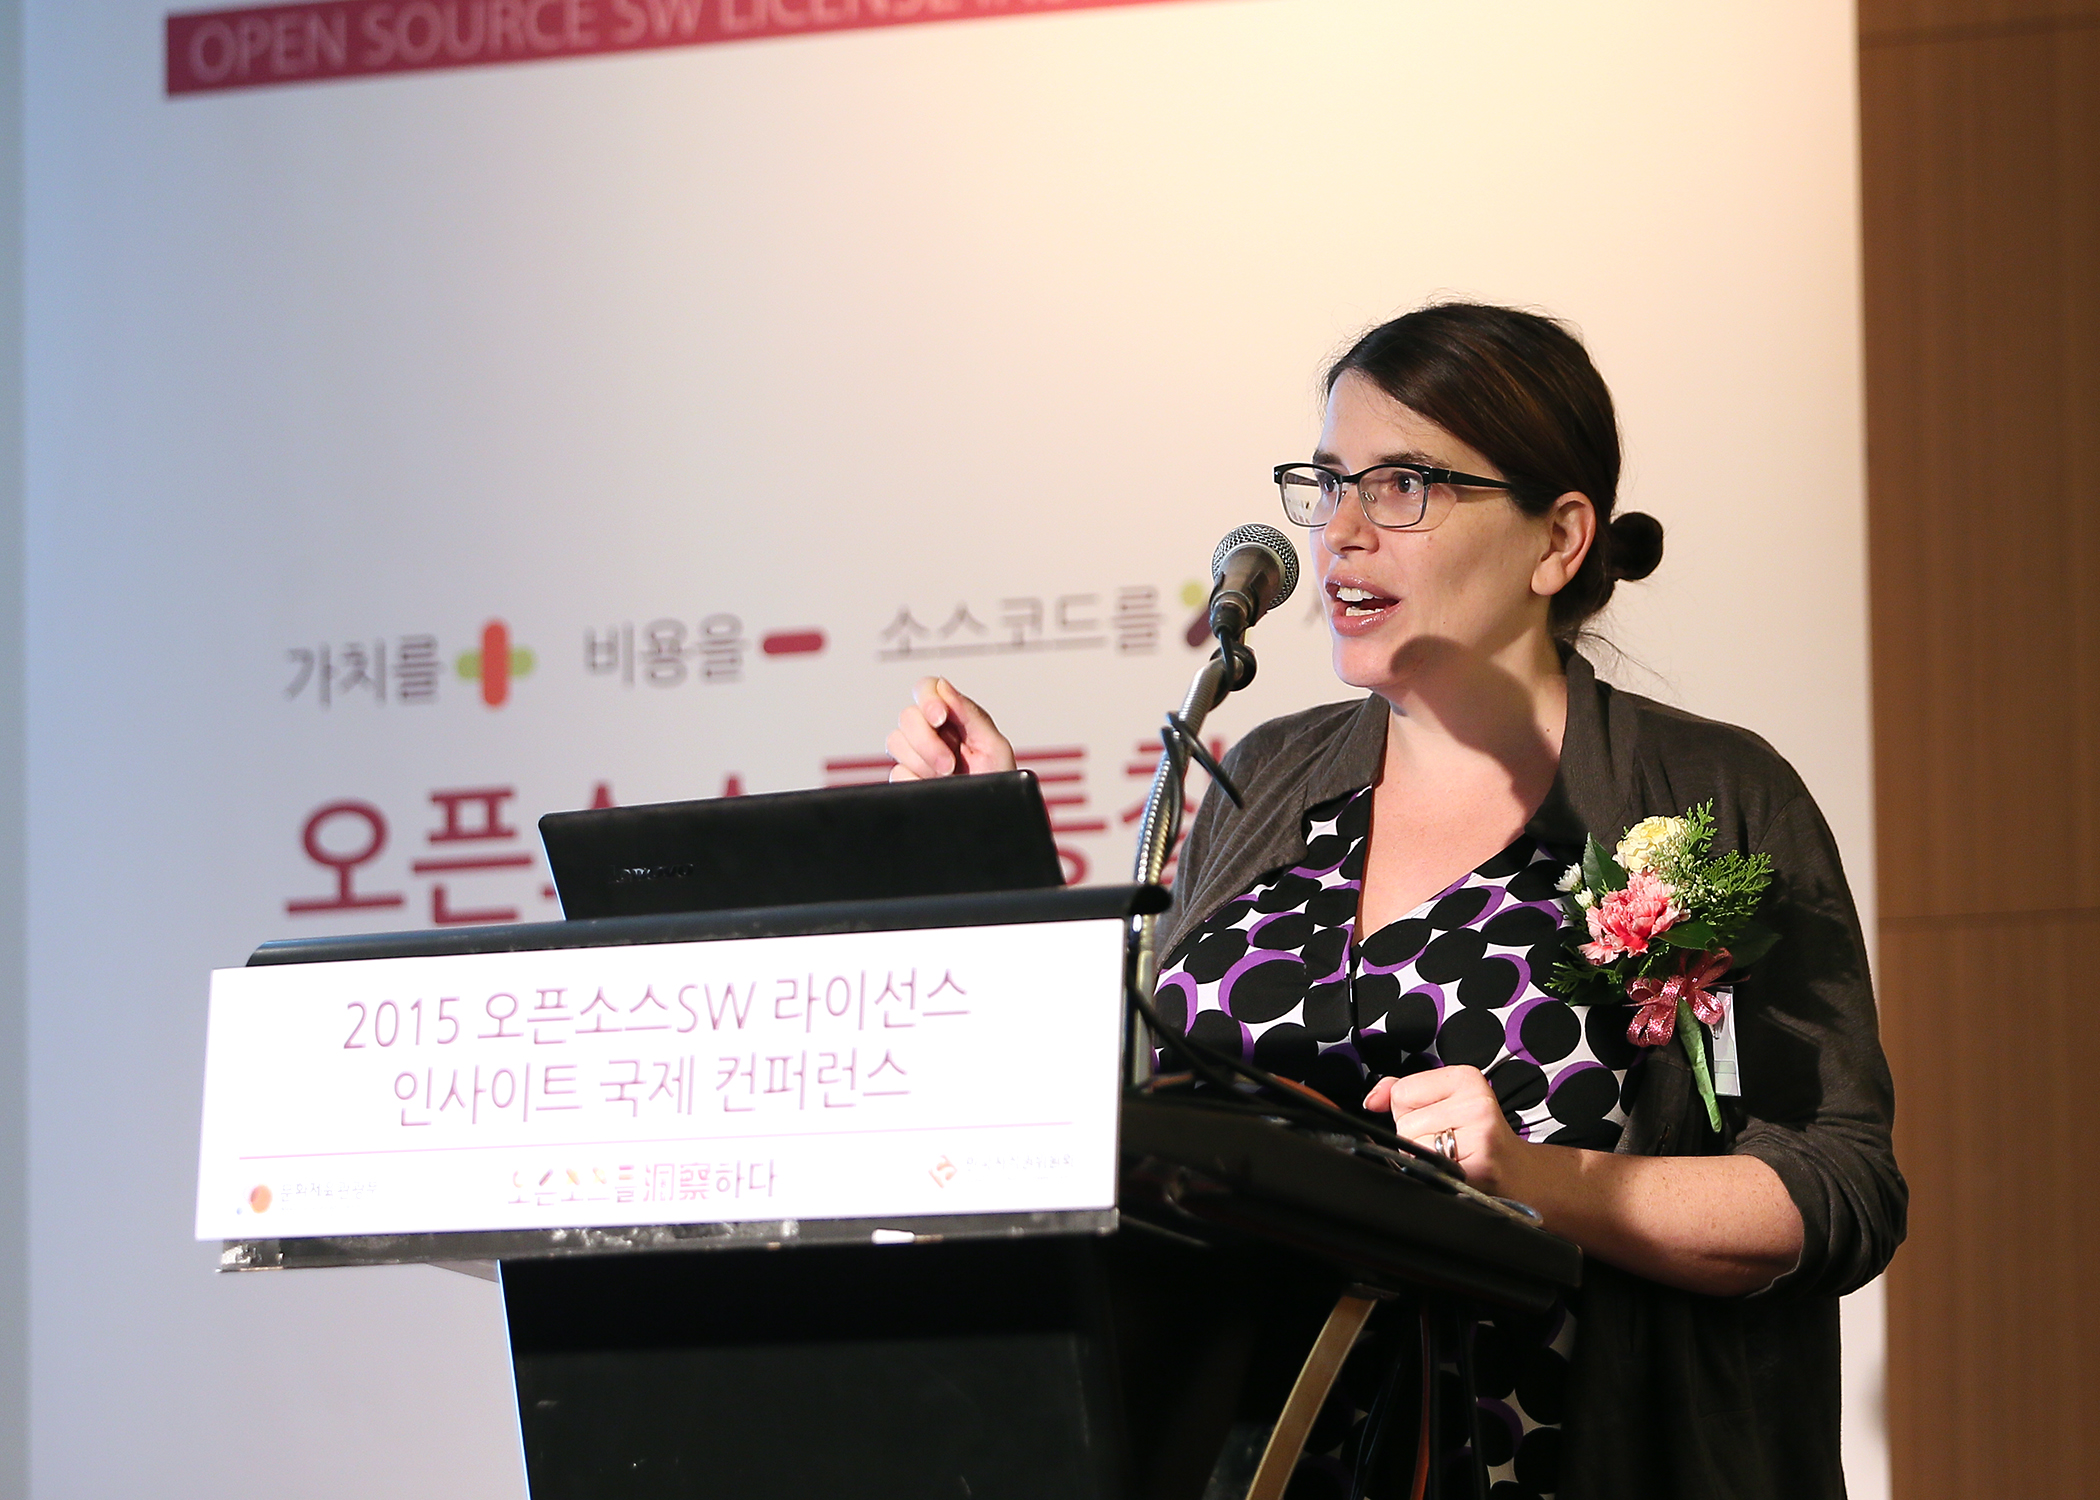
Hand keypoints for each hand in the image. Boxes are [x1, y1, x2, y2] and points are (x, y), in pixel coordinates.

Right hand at [886, 677, 1017, 780]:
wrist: (991, 818)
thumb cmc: (1000, 782)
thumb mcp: (995, 747)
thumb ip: (970, 714)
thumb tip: (944, 687)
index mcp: (956, 718)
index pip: (928, 689)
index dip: (929, 700)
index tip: (940, 718)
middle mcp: (933, 733)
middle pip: (908, 716)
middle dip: (928, 742)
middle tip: (950, 764)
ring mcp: (918, 756)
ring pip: (896, 742)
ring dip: (923, 762)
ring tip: (946, 778)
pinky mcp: (907, 778)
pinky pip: (896, 772)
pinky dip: (916, 781)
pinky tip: (935, 787)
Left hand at [1365, 1066, 1530, 1197]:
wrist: (1516, 1173)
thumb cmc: (1472, 1135)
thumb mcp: (1442, 1101)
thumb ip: (1401, 1091)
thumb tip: (1371, 1100)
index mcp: (1465, 1077)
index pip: (1401, 1092)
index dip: (1411, 1111)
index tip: (1438, 1118)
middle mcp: (1476, 1101)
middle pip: (1405, 1122)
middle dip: (1417, 1136)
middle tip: (1447, 1141)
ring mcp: (1481, 1132)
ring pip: (1413, 1145)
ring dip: (1424, 1156)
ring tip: (1452, 1155)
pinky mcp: (1480, 1163)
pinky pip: (1429, 1167)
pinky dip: (1434, 1173)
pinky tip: (1457, 1169)